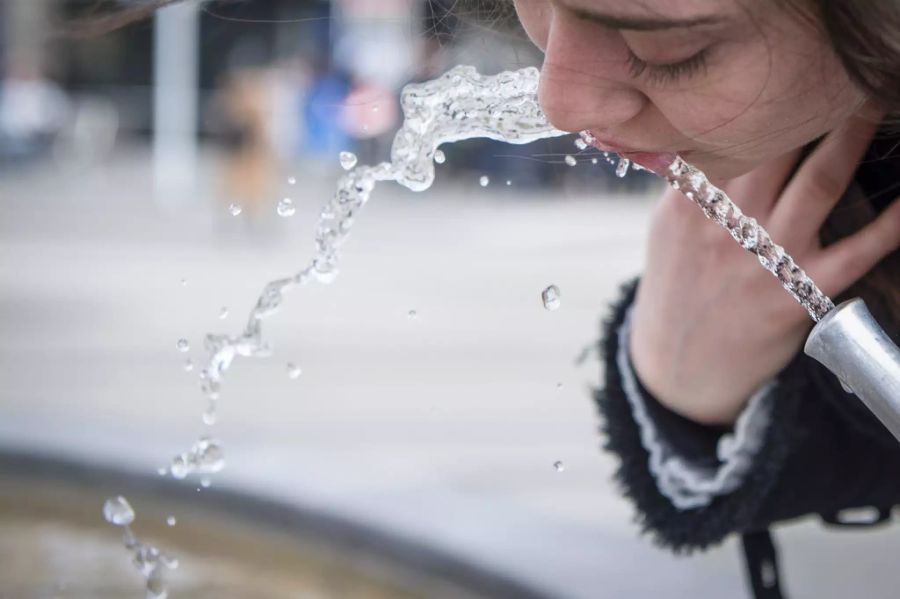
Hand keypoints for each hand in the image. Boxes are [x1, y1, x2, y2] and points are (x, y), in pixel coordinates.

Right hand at [629, 113, 899, 424]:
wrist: (680, 368)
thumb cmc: (677, 291)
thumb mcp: (667, 233)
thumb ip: (686, 186)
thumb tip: (704, 142)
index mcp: (691, 206)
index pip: (731, 140)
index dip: (762, 106)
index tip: (787, 82)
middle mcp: (728, 225)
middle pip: (779, 148)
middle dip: (812, 108)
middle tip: (841, 80)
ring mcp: (766, 260)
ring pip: (821, 183)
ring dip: (853, 139)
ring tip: (873, 106)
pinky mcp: (798, 295)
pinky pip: (856, 250)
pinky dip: (889, 222)